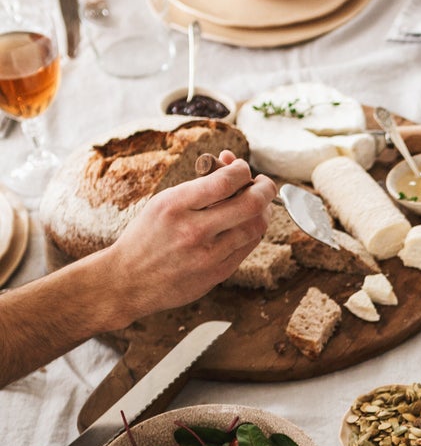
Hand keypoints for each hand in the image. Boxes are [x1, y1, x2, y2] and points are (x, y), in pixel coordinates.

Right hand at [105, 156, 275, 314]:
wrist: (130, 280)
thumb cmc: (147, 236)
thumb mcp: (163, 203)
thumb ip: (198, 187)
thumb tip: (230, 164)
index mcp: (175, 206)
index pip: (224, 181)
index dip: (242, 170)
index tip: (242, 167)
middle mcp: (194, 230)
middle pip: (249, 205)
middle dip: (265, 188)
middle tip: (265, 183)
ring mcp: (208, 255)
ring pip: (254, 228)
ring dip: (263, 211)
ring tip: (259, 204)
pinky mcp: (217, 274)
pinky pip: (247, 248)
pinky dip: (253, 231)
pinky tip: (248, 224)